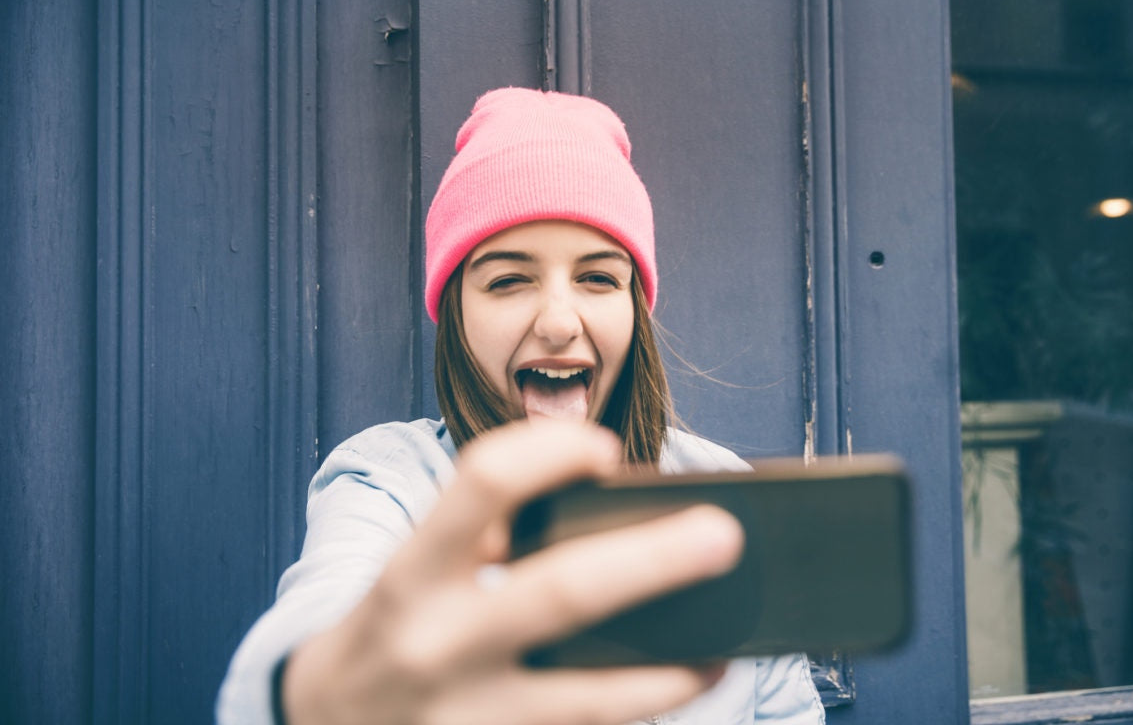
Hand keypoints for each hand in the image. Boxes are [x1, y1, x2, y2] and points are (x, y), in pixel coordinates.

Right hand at [282, 419, 743, 724]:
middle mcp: (434, 643)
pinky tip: (681, 685)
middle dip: (651, 562)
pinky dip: (640, 712)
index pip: (483, 484)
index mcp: (412, 573)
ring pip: (589, 699)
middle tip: (724, 534)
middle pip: (561, 594)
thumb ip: (482, 542)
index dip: (549, 453)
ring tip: (723, 645)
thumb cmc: (392, 630)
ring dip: (668, 672)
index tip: (605, 449)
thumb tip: (611, 525)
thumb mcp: (413, 573)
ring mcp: (463, 718)